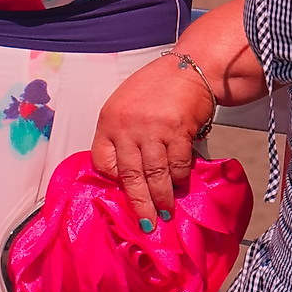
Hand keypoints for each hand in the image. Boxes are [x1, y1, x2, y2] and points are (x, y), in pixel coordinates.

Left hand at [91, 56, 214, 227]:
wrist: (190, 67)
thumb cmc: (158, 86)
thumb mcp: (127, 105)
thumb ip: (122, 134)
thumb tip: (127, 172)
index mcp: (109, 120)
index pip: (102, 160)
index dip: (113, 180)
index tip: (123, 192)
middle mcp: (127, 126)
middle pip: (129, 175)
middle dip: (139, 204)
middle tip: (146, 224)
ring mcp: (152, 129)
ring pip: (154, 175)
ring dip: (161, 197)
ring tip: (166, 212)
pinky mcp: (177, 131)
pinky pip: (177, 164)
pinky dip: (180, 178)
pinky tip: (181, 184)